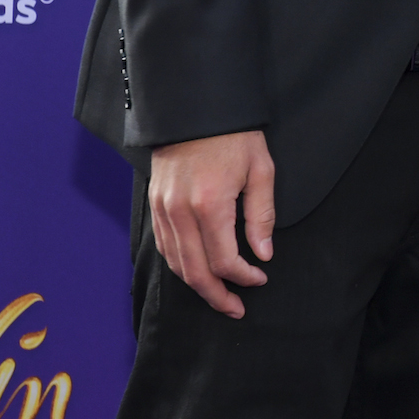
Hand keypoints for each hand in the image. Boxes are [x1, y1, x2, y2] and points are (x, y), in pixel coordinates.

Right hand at [148, 130, 275, 316]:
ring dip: (197, 285)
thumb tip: (263, 254)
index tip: (259, 279)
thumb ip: (261, 215)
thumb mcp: (260, 170)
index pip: (224, 260)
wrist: (195, 109)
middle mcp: (180, 212)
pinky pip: (165, 247)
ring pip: (176, 264)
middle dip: (217, 295)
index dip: (243, 277)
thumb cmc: (234, 136)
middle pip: (195, 271)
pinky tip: (196, 271)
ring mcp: (163, 210)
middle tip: (236, 308)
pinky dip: (180, 265)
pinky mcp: (154, 205)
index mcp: (210, 204)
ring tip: (219, 296)